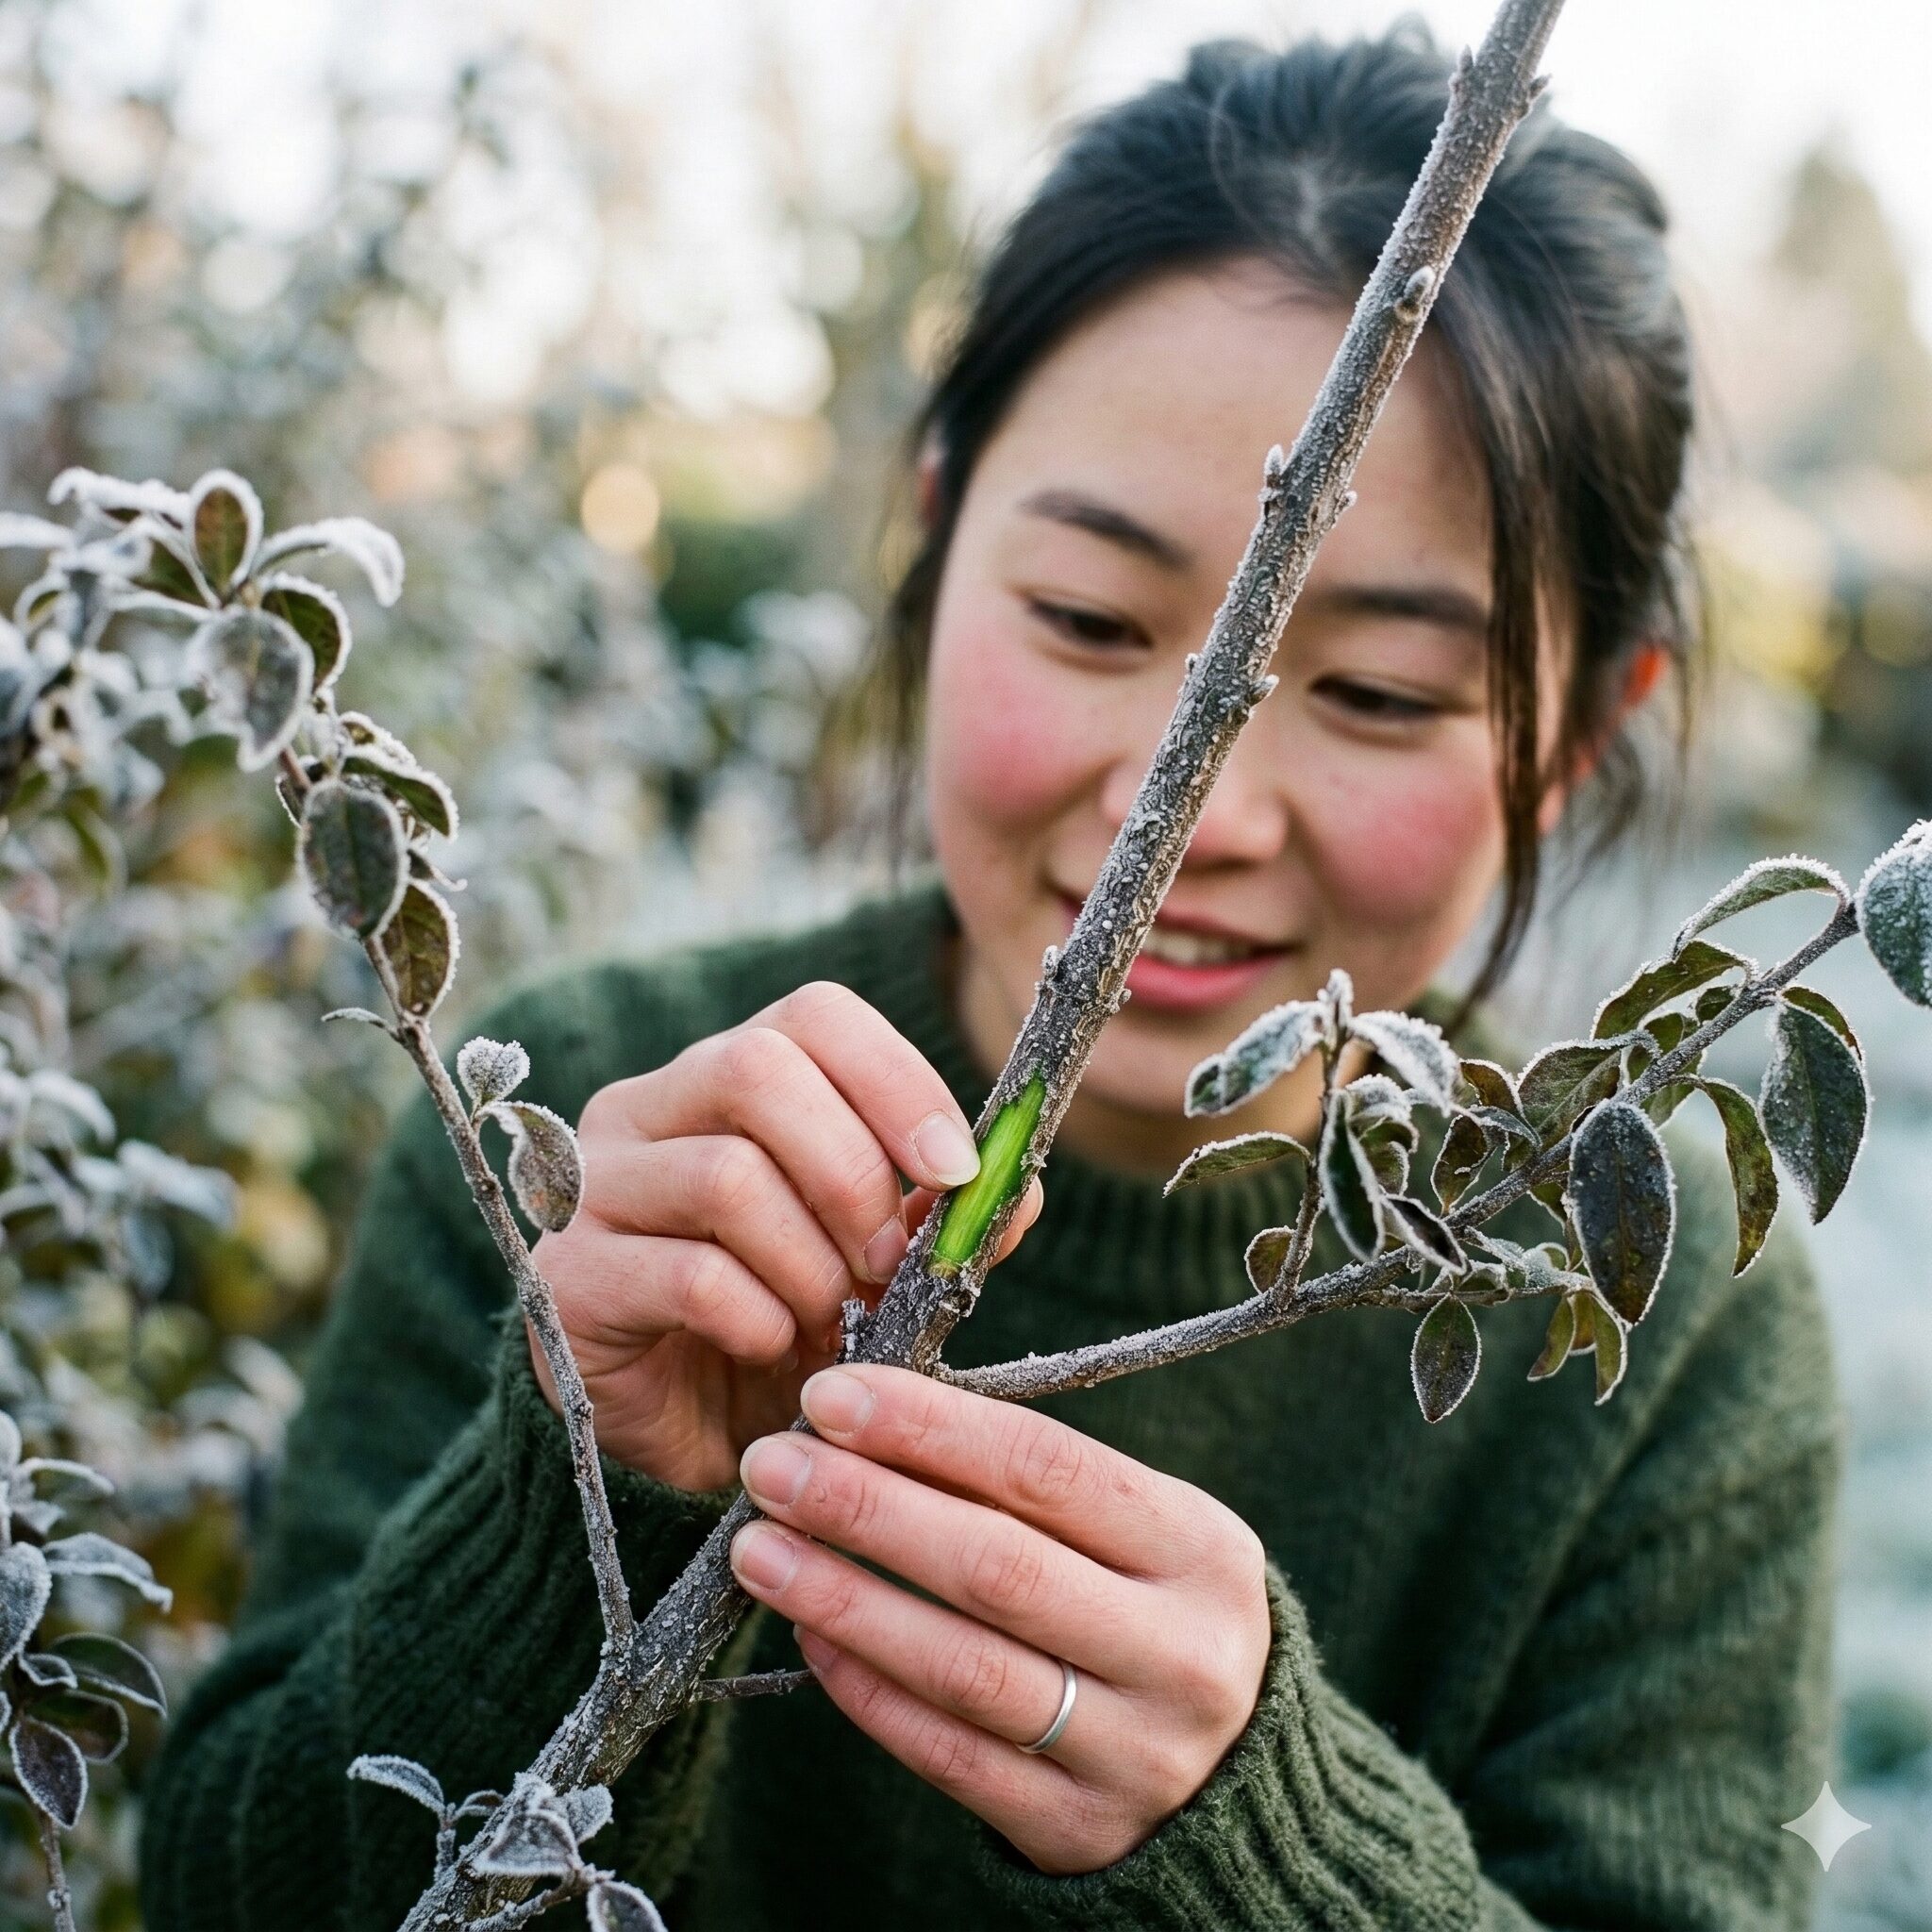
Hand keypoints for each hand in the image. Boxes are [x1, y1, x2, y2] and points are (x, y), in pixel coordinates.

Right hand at [526, 982, 1042, 1491]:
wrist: (679, 1442)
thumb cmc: (782, 1330)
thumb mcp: (874, 1270)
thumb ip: (935, 1223)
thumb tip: (1016, 1193)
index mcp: (722, 1080)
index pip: (812, 1015)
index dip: (896, 1081)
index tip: (954, 1171)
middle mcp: (642, 1109)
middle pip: (756, 1070)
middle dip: (853, 1174)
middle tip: (887, 1263)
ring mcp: (593, 1189)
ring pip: (727, 1175)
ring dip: (812, 1263)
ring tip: (828, 1320)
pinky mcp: (571, 1277)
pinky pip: (692, 1277)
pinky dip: (761, 1321)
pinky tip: (769, 1348)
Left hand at [728, 1365, 1270, 1874]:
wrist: (1237, 1779)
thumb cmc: (1154, 1611)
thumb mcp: (1140, 1533)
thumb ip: (1030, 1485)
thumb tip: (872, 1419)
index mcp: (1202, 1549)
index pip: (1047, 1469)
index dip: (930, 1429)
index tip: (829, 1397)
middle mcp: (1180, 1652)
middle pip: (997, 1568)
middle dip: (867, 1508)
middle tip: (771, 1466)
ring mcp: (1133, 1752)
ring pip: (963, 1668)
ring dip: (846, 1600)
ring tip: (758, 1550)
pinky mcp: (1076, 1829)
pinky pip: (950, 1757)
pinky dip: (869, 1692)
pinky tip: (809, 1637)